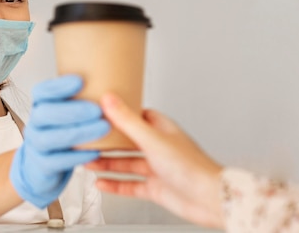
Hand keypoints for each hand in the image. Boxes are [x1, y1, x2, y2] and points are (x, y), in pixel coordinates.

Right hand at [10, 75, 109, 207]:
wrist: (42, 168)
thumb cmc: (62, 135)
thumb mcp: (67, 114)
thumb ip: (82, 100)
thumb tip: (114, 83)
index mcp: (41, 106)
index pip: (42, 92)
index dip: (59, 86)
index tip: (80, 81)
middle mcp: (35, 123)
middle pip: (45, 113)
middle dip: (73, 110)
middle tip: (98, 110)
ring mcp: (36, 145)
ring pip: (51, 138)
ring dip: (79, 132)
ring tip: (103, 128)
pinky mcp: (42, 166)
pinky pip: (57, 161)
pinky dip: (77, 156)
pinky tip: (95, 151)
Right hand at [85, 93, 223, 228]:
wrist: (211, 200)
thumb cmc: (192, 168)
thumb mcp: (152, 139)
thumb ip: (127, 120)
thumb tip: (109, 98)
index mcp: (161, 129)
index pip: (137, 115)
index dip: (119, 113)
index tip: (100, 110)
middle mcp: (158, 147)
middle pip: (127, 141)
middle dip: (107, 142)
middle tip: (88, 139)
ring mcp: (156, 168)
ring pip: (125, 163)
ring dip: (107, 163)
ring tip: (87, 161)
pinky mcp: (155, 188)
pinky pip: (129, 185)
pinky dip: (114, 185)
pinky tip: (101, 184)